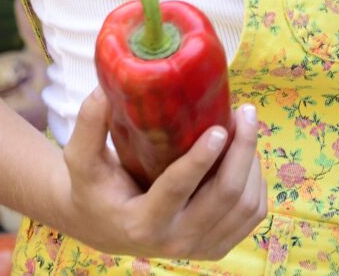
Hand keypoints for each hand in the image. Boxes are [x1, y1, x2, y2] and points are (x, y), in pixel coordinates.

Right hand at [52, 89, 265, 260]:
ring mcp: (199, 248)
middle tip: (246, 112)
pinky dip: (256, 182)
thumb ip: (89, 125)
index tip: (218, 128)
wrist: (105, 227)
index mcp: (142, 223)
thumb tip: (104, 90)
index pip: (176, 190)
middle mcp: (174, 241)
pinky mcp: (217, 247)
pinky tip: (246, 157)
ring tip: (244, 128)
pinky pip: (252, 215)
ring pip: (245, 205)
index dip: (200, 160)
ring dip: (252, 162)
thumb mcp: (81, 160)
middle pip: (225, 196)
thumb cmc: (94, 187)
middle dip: (243, 150)